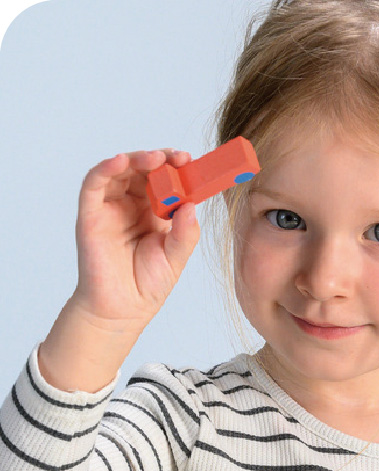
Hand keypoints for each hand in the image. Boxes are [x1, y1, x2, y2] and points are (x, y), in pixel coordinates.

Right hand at [71, 148, 200, 341]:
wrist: (122, 309)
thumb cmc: (148, 284)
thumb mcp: (176, 257)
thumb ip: (185, 233)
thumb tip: (192, 205)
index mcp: (154, 213)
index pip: (164, 182)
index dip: (176, 169)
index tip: (190, 161)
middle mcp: (132, 206)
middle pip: (142, 171)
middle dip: (159, 159)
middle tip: (176, 157)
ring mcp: (110, 208)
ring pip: (120, 172)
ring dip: (136, 159)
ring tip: (154, 158)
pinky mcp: (90, 214)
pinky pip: (94, 184)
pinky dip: (106, 169)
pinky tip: (120, 161)